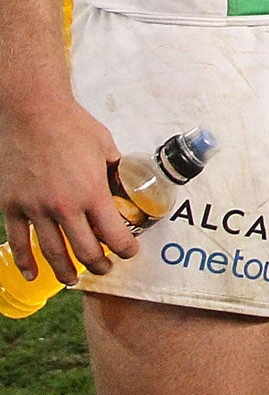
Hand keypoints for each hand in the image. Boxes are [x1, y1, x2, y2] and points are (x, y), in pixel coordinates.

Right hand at [0, 96, 137, 283]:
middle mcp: (65, 207)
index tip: (129, 253)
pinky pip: (19, 242)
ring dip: (65, 271)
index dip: (125, 249)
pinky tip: (33, 274)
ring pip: (52, 253)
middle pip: (84, 251)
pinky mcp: (12, 206)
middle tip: (104, 268)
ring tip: (73, 280)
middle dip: (98, 265)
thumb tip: (123, 180)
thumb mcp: (105, 146)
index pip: (114, 234)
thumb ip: (114, 168)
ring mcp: (36, 209)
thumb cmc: (72, 126)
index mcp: (92, 192)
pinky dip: (26, 262)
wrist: (33, 114)